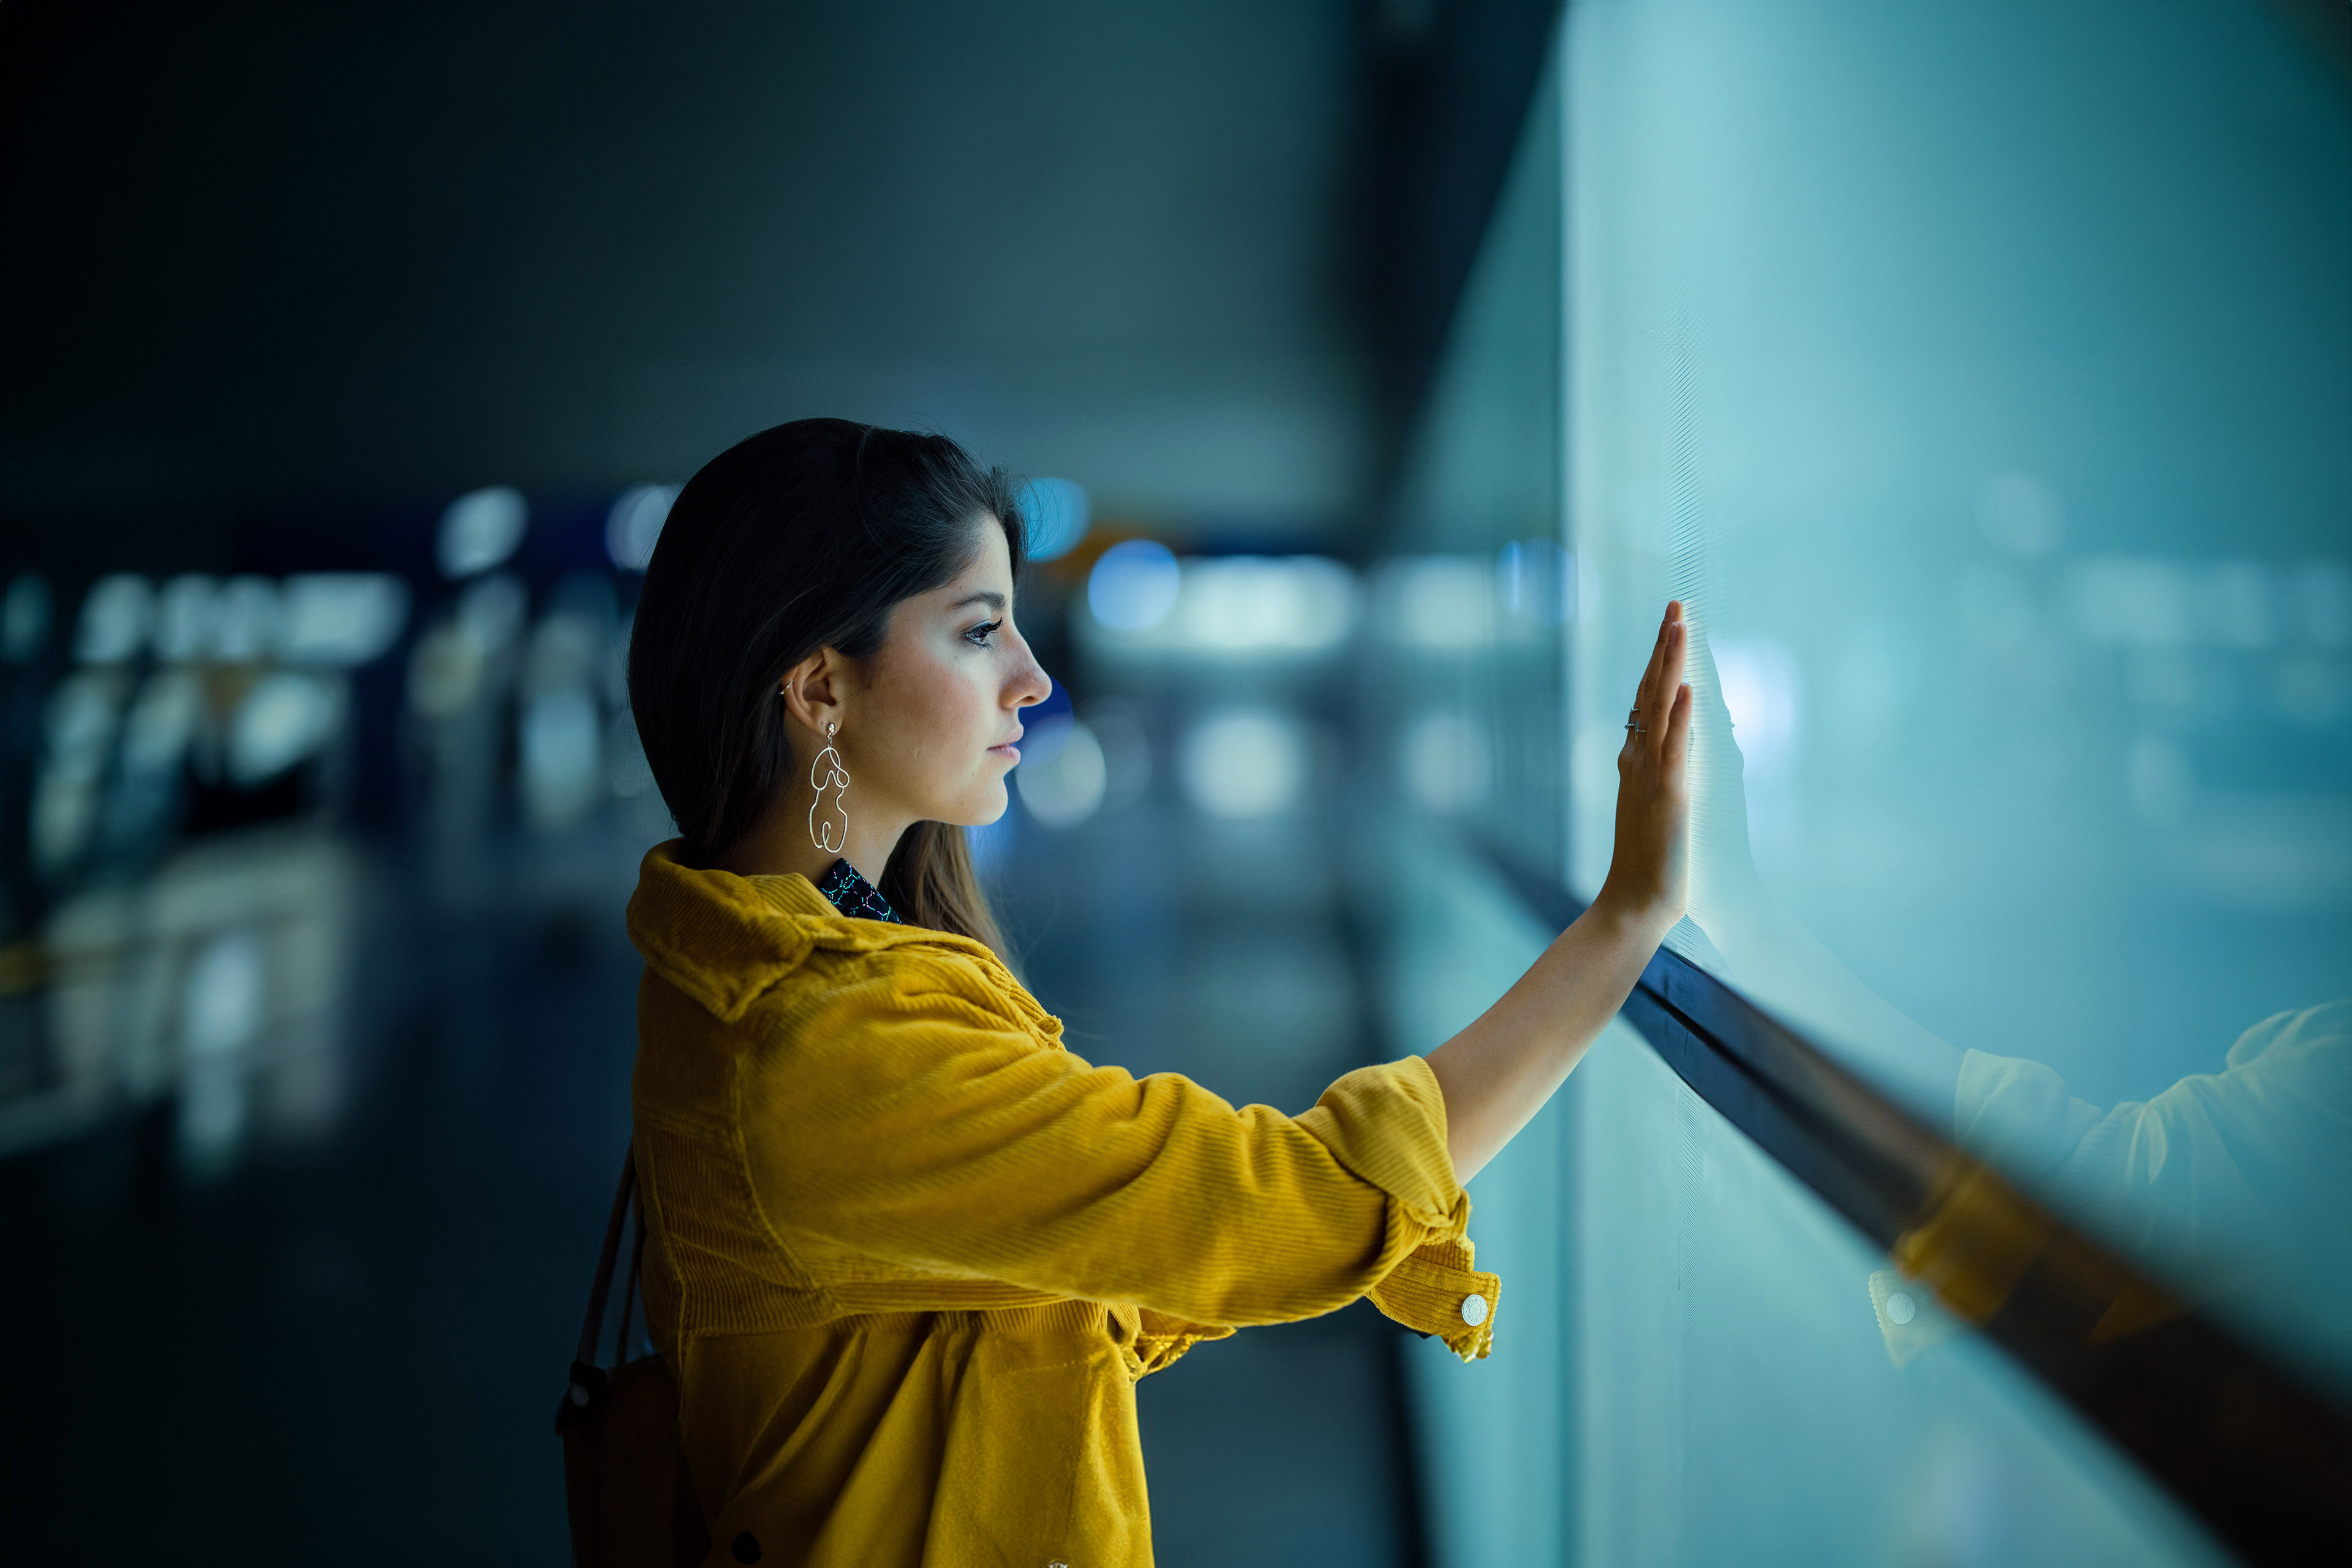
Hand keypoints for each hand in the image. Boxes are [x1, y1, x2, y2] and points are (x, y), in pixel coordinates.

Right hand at [1596, 601, 1692, 934]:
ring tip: (1680, 625)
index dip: (1659, 657)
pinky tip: (1685, 689)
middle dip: (1664, 645)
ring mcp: (1651, 775)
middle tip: (1675, 604)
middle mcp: (1639, 759)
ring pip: (1659, 708)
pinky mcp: (1668, 796)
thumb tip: (1670, 735)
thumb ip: (1658, 768)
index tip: (1670, 621)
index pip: (1648, 696)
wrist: (1635, 900)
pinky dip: (1678, 717)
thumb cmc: (1648, 859)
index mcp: (1637, 760)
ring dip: (1670, 665)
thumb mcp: (1652, 802)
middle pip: (1651, 690)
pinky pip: (1673, 750)